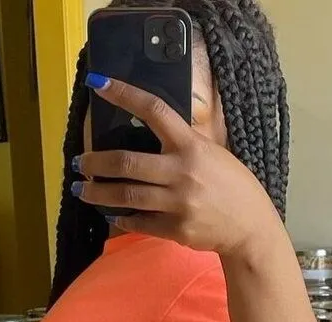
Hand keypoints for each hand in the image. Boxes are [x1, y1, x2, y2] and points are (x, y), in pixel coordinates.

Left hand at [75, 75, 282, 258]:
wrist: (250, 228)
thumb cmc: (233, 186)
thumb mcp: (213, 153)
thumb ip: (184, 142)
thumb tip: (153, 128)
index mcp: (191, 146)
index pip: (154, 111)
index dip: (124, 95)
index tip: (99, 83)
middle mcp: (182, 172)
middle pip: (127, 162)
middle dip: (96, 162)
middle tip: (80, 163)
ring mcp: (178, 203)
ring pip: (127, 196)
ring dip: (99, 193)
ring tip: (83, 190)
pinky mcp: (176, 229)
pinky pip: (139, 222)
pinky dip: (121, 218)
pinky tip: (111, 214)